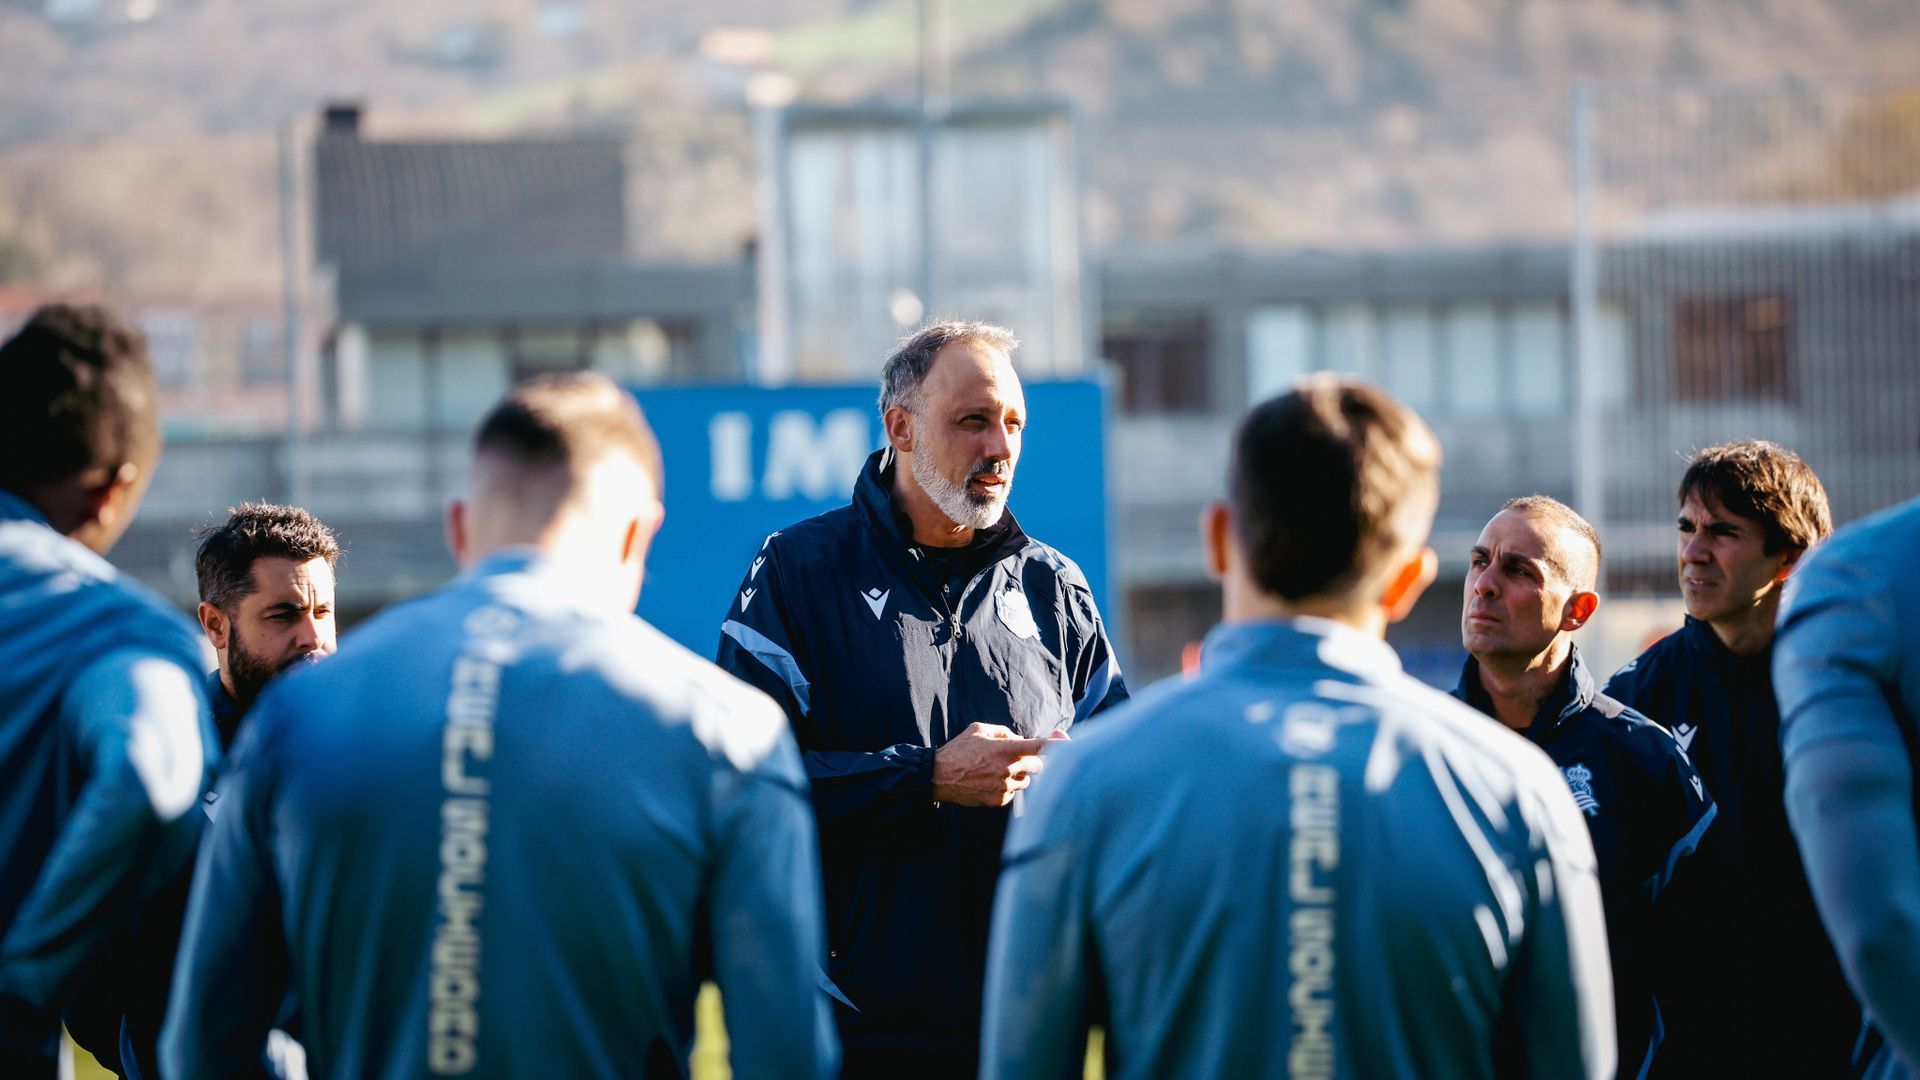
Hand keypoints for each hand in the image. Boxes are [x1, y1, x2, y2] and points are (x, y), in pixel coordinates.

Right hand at [932, 723, 1051, 806]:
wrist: (939, 776)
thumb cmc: (959, 750)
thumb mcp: (979, 730)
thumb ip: (1004, 733)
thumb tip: (1020, 740)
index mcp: (1005, 749)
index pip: (1039, 747)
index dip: (1057, 746)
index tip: (1070, 745)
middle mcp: (1008, 769)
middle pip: (1038, 766)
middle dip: (1031, 761)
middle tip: (1016, 758)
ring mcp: (1004, 787)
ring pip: (1026, 781)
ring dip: (1019, 776)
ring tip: (998, 771)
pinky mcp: (999, 800)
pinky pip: (1013, 793)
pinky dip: (1007, 788)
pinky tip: (989, 783)